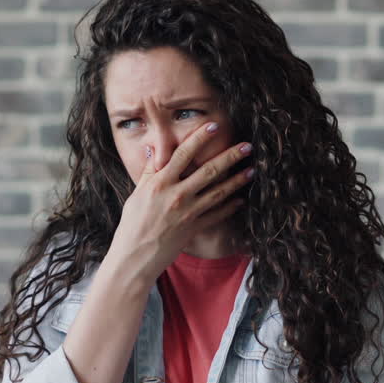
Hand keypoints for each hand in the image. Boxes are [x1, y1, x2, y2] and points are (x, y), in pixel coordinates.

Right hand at [107, 123, 252, 284]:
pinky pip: (217, 215)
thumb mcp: (137, 194)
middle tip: (247, 146)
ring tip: (251, 170)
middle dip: (230, 156)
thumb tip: (152, 149)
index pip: (183, 153)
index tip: (213, 125)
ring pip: (218, 192)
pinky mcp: (194, 228)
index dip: (199, 137)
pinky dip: (230, 207)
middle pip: (208, 170)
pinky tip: (241, 199)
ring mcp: (187, 212)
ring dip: (237, 180)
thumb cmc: (132, 225)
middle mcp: (176, 195)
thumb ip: (148, 172)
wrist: (135, 256)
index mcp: (160, 183)